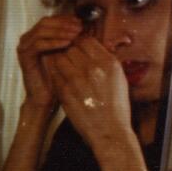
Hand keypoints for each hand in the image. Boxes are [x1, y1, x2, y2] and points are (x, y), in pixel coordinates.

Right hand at [16, 16, 82, 109]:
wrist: (46, 97)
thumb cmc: (58, 76)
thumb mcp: (67, 53)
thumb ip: (70, 39)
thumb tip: (84, 24)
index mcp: (37, 36)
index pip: (52, 19)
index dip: (67, 18)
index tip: (82, 22)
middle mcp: (28, 39)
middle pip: (45, 21)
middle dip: (64, 23)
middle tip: (79, 27)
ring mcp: (24, 48)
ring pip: (41, 30)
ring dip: (60, 31)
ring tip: (75, 35)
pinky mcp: (24, 57)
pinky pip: (38, 44)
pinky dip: (53, 42)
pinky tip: (66, 44)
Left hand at [41, 35, 134, 153]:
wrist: (109, 129)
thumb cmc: (115, 105)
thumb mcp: (117, 77)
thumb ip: (104, 61)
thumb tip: (90, 49)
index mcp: (108, 62)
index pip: (86, 41)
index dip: (79, 44)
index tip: (76, 50)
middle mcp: (93, 68)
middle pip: (71, 48)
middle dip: (68, 52)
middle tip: (67, 60)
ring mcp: (77, 79)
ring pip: (59, 59)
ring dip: (59, 62)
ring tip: (63, 70)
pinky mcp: (65, 91)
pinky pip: (54, 74)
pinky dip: (55, 75)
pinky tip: (60, 81)